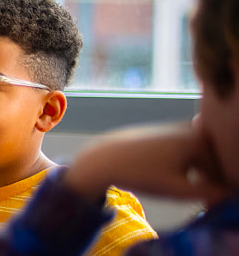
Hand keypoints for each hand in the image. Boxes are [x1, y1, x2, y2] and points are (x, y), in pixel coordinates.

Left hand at [66, 122, 230, 202]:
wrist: (103, 158)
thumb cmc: (140, 174)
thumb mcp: (177, 189)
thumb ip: (209, 193)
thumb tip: (228, 194)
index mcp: (200, 140)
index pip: (222, 169)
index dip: (219, 189)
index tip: (209, 202)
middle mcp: (192, 128)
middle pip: (214, 160)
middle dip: (212, 179)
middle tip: (202, 199)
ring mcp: (179, 127)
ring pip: (201, 154)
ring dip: (200, 172)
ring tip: (189, 189)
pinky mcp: (166, 131)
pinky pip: (187, 149)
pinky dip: (188, 163)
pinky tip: (175, 176)